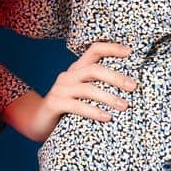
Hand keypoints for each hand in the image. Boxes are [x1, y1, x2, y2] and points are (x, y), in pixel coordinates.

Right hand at [15, 41, 138, 141]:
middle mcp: (68, 75)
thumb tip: (130, 85)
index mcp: (77, 68)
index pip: (94, 49)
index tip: (130, 52)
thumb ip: (99, 85)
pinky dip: (93, 111)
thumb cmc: (69, 107)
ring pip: (87, 89)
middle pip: (94, 69)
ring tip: (124, 106)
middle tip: (133, 86)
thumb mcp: (84, 93)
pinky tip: (107, 117)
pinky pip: (76, 106)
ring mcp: (60, 89)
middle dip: (116, 77)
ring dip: (108, 97)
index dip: (112, 48)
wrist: (38, 122)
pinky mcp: (54, 104)